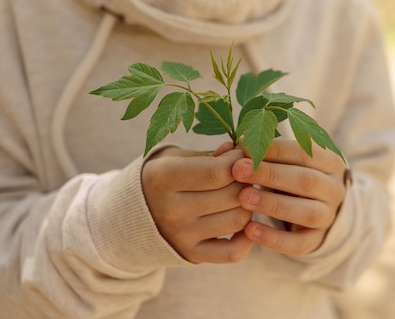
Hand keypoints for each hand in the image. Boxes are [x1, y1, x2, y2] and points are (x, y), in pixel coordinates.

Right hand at [141, 143, 253, 263]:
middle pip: (232, 195)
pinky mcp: (192, 255)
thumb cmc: (164, 177)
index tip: (242, 156)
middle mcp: (170, 210)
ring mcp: (181, 236)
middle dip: (246, 182)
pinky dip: (247, 238)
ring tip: (241, 195)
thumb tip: (242, 152)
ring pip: (238, 220)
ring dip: (248, 205)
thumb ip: (211, 155)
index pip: (218, 171)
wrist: (132, 215)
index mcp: (162, 178)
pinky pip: (233, 253)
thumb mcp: (178, 157)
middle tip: (245, 176)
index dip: (240, 161)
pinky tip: (244, 223)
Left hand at [232, 140, 346, 255]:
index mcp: (331, 163)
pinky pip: (299, 243)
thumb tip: (242, 144)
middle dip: (270, 175)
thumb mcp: (289, 160)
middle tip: (239, 171)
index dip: (276, 151)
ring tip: (243, 198)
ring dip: (273, 204)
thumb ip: (270, 153)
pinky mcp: (317, 240)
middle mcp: (335, 189)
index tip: (247, 150)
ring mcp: (329, 216)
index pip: (306, 153)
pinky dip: (274, 239)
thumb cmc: (294, 175)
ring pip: (307, 212)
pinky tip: (250, 230)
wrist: (315, 207)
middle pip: (307, 181)